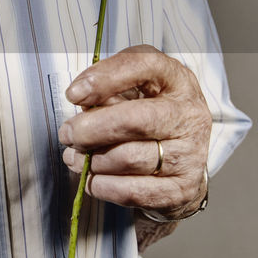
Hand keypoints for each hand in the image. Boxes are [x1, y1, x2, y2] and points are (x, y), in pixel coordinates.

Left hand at [57, 44, 210, 218]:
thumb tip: (80, 101)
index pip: (144, 67)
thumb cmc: (147, 113)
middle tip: (67, 134)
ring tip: (75, 156)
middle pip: (135, 120)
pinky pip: (133, 191)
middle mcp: (189, 114)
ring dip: (91, 160)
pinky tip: (91, 179)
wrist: (182, 156)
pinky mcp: (182, 188)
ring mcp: (191, 153)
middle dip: (91, 129)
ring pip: (129, 159)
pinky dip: (103, 186)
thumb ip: (107, 89)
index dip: (105, 78)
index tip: (73, 94)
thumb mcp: (132, 88)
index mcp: (176, 79)